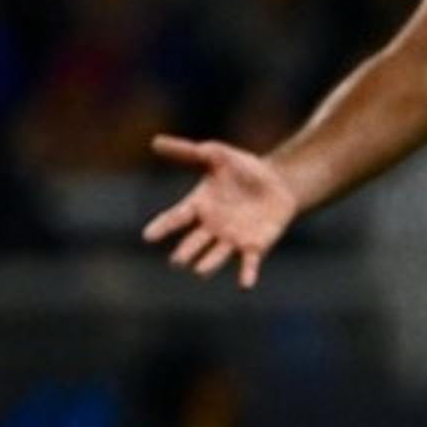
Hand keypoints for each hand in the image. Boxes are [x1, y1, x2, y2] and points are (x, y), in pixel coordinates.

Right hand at [143, 135, 297, 286]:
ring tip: (199, 272)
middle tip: (177, 261)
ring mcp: (231, 239)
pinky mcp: (255, 246)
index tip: (147, 236)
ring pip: (216, 255)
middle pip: (194, 242)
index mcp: (198, 206)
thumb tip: (155, 141)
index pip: (175, 217)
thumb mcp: (216, 155)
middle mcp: (210, 227)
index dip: (162, 227)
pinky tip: (245, 285)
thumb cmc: (243, 169)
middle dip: (186, 252)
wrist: (279, 182)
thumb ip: (188, 151)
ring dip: (208, 264)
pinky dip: (246, 273)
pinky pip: (249, 263)